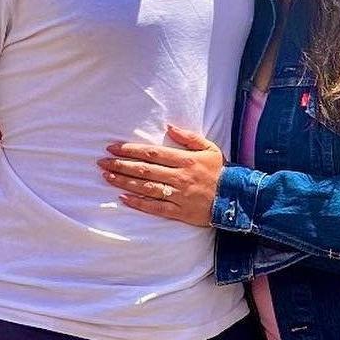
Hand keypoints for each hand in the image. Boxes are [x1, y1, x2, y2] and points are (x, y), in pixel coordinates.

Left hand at [97, 124, 223, 226]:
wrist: (238, 198)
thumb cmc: (221, 171)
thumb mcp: (209, 148)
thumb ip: (188, 137)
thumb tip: (169, 127)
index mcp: (185, 160)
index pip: (151, 153)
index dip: (130, 150)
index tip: (112, 147)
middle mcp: (179, 176)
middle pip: (144, 169)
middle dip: (121, 165)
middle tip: (102, 162)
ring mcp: (179, 195)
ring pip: (146, 188)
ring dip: (125, 182)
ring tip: (107, 177)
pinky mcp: (180, 212)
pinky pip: (156, 208)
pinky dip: (139, 203)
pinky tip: (123, 198)